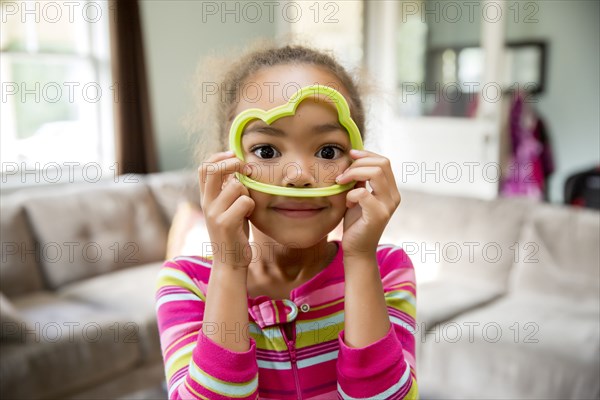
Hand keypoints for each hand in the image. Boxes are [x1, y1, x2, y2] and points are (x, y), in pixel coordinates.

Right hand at [198, 151, 254, 268]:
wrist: (230, 261)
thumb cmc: (233, 232)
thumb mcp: (227, 207)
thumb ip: (228, 189)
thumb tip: (238, 165)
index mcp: (206, 197)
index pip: (204, 167)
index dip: (219, 157)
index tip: (235, 156)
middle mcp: (206, 203)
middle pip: (213, 170)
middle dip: (233, 164)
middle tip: (246, 169)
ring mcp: (214, 213)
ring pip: (236, 186)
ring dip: (248, 192)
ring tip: (247, 205)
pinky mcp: (225, 224)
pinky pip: (245, 201)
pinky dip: (252, 206)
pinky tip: (248, 216)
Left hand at [335, 149, 400, 258]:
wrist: (357, 249)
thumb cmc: (356, 223)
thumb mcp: (358, 196)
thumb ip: (361, 181)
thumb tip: (354, 161)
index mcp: (390, 190)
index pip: (384, 161)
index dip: (367, 154)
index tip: (350, 154)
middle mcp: (393, 196)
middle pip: (382, 164)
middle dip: (358, 163)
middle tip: (342, 175)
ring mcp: (388, 206)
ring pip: (376, 173)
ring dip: (354, 174)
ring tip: (342, 184)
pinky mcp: (378, 215)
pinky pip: (363, 193)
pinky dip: (351, 194)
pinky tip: (348, 203)